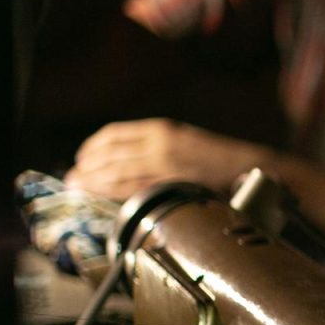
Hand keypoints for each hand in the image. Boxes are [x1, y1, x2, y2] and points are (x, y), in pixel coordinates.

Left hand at [64, 119, 266, 200]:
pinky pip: (135, 189)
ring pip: (117, 171)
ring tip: (78, 187)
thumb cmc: (221, 160)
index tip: (81, 158)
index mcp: (162, 129)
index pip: (114, 134)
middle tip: (71, 178)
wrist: (253, 168)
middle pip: (110, 153)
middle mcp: (159, 143)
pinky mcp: (174, 184)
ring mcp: (166, 164)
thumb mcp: (186, 143)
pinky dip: (114, 192)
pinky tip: (102, 195)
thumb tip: (130, 161)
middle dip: (86, 166)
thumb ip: (159, 149)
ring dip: (93, 180)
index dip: (92, 146)